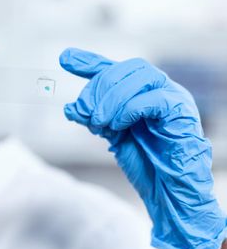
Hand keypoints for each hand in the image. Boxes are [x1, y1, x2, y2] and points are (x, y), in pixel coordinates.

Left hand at [60, 47, 226, 248]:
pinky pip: (154, 98)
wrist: (168, 190)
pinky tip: (117, 125)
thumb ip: (95, 118)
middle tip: (82, 111)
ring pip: (139, 77)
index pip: (113, 69)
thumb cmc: (145, 162)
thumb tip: (70, 108)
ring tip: (98, 122)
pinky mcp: (181, 111)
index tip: (65, 58)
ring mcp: (172, 97)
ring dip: (111, 98)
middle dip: (97, 88)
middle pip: (124, 70)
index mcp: (140, 92)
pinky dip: (129, 108)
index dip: (89, 62)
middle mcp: (157, 89)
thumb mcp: (113, 135)